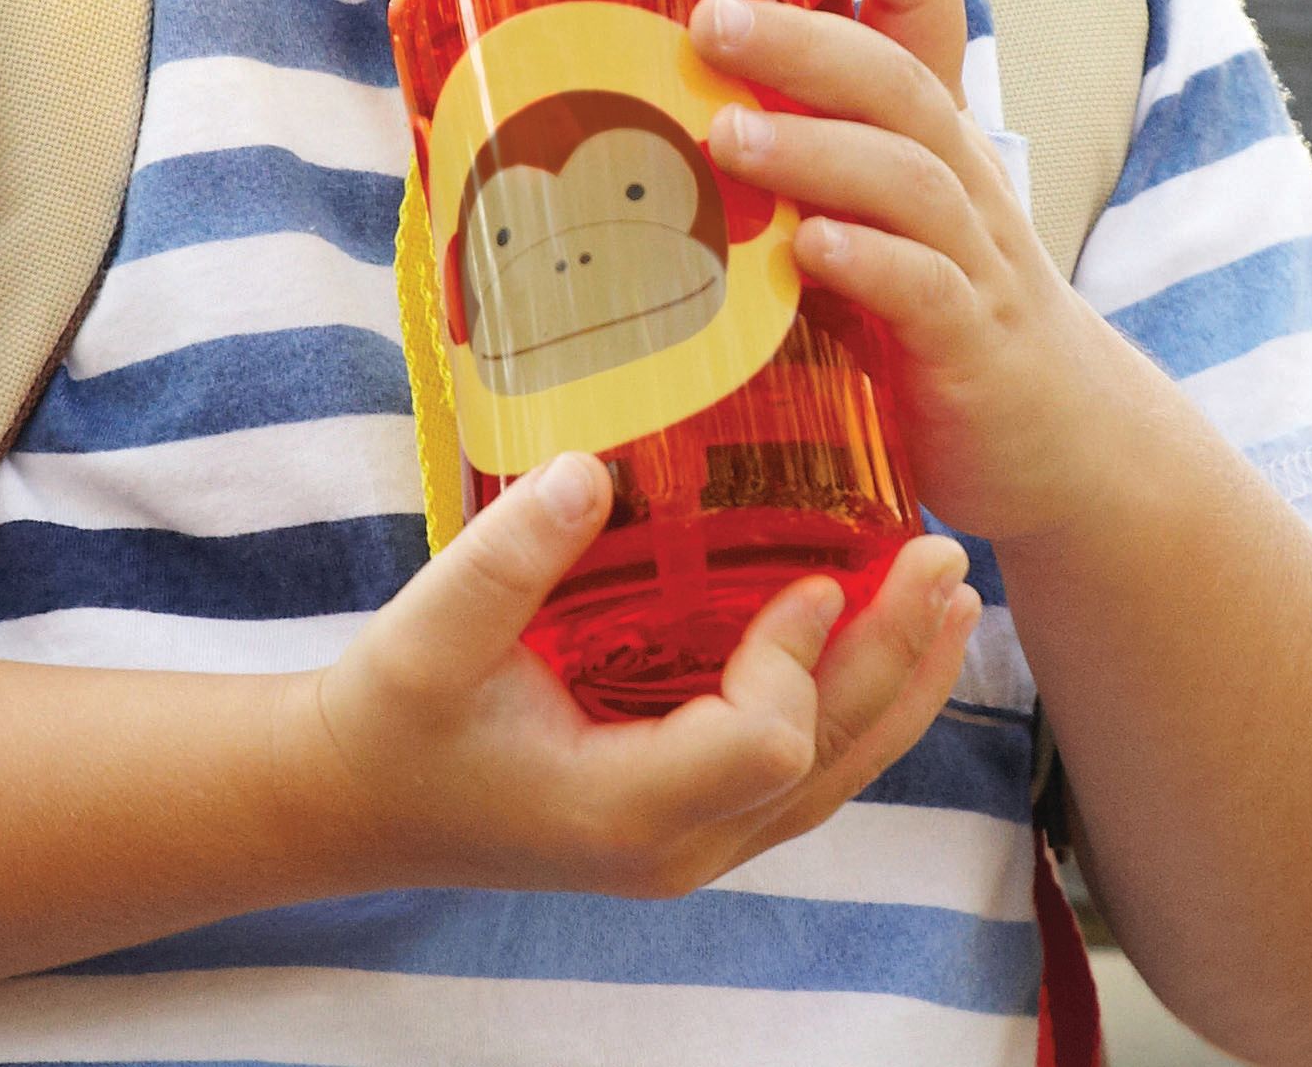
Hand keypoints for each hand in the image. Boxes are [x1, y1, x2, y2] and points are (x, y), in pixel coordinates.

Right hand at [294, 451, 976, 898]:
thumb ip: (512, 556)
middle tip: (944, 560)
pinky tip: (883, 645)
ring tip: (952, 602)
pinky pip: (803, 771)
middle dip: (894, 659)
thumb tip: (595, 467)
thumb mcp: (431, 631)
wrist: (359, 798)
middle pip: (828, 763)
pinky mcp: (690, 813)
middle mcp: (676, 844)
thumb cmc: (393, 717)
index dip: (796, 659)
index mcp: (620, 809)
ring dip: (899, 685)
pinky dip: (858, 707)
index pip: (761, 744)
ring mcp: (690, 841)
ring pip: (834, 777)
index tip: (807, 573)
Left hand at [690, 0, 1142, 542]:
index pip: (924, 7)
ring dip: (816, 148)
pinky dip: (870, 263)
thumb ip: (782, 164)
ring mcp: (974, 262)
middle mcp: (959, 180)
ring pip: (908, 177)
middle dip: (807, 38)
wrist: (1058, 445)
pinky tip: (810, 251)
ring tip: (729, 133)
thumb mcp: (864, 218)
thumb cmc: (926, 315)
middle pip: (897, 79)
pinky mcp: (973, 349)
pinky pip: (928, 290)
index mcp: (928, 134)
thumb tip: (630, 107)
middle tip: (711, 15)